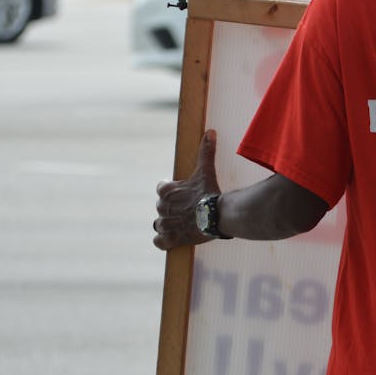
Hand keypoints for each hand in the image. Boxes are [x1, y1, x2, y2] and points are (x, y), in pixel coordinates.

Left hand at [153, 129, 221, 250]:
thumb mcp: (206, 170)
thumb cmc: (210, 192)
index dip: (170, 191)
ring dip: (167, 225)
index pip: (161, 188)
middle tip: (186, 211)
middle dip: (171, 209)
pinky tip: (172, 239)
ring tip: (181, 225)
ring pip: (159, 224)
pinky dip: (163, 241)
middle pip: (161, 208)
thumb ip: (206, 151)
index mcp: (167, 190)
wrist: (216, 215)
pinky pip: (159, 242)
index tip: (180, 193)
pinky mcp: (171, 239)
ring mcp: (166, 224)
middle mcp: (162, 207)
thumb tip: (209, 132)